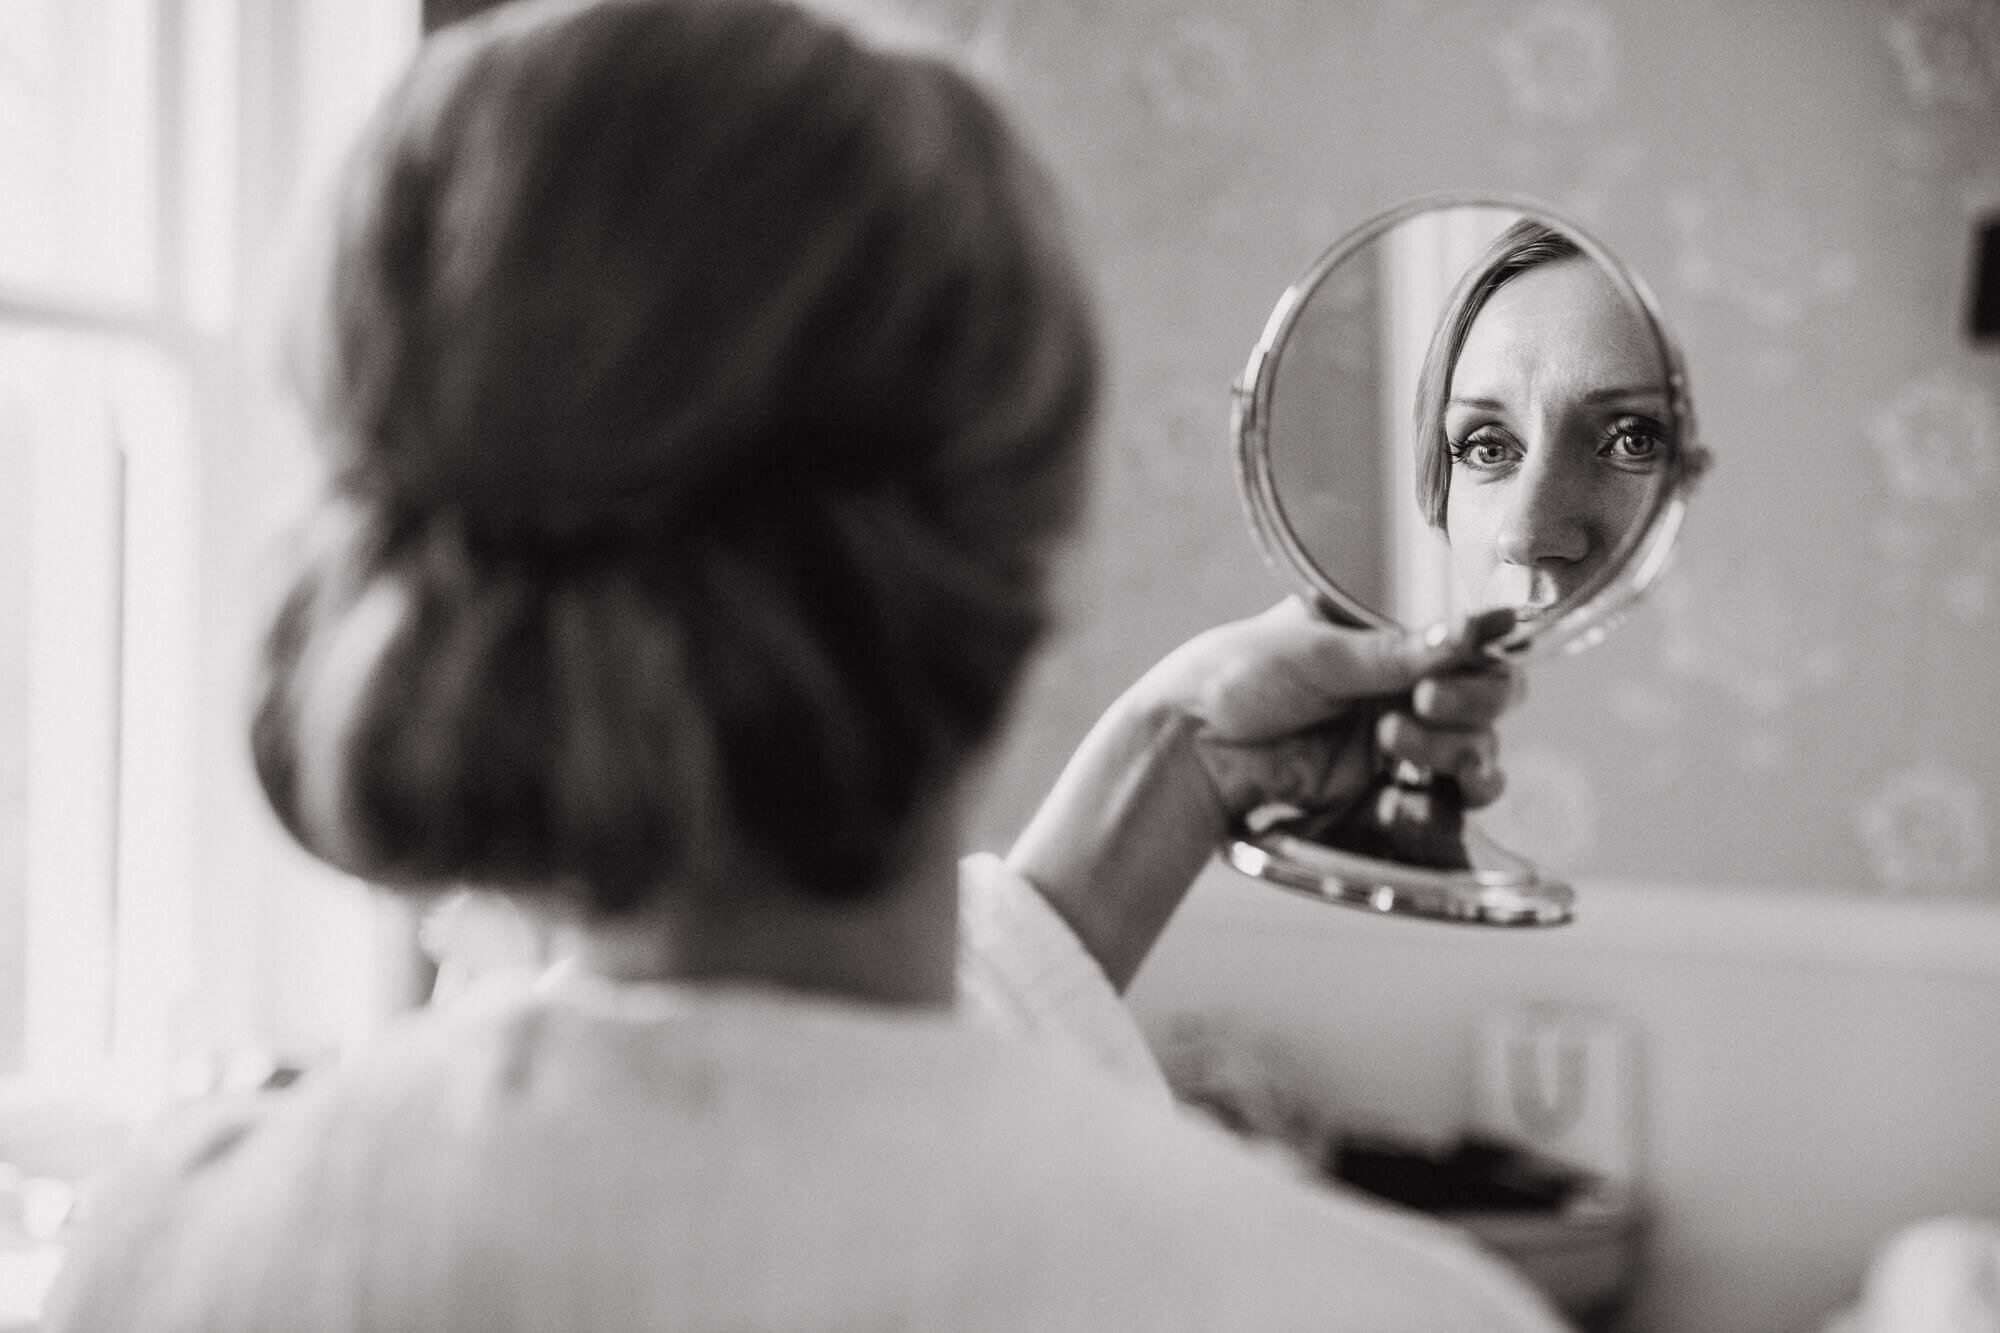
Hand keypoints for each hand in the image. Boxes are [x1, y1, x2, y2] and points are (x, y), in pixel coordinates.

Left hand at [1144, 597, 1517, 821]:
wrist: (1193, 745)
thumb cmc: (1238, 675)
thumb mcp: (1316, 653)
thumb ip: (1392, 652)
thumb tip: (1467, 632)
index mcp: (1389, 633)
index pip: (1467, 640)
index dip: (1480, 652)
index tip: (1463, 657)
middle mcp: (1404, 683)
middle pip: (1487, 694)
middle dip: (1472, 701)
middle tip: (1425, 703)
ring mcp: (1400, 737)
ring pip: (1475, 746)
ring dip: (1455, 746)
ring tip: (1394, 738)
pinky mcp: (1385, 788)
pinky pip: (1445, 794)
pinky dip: (1453, 790)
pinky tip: (1422, 778)